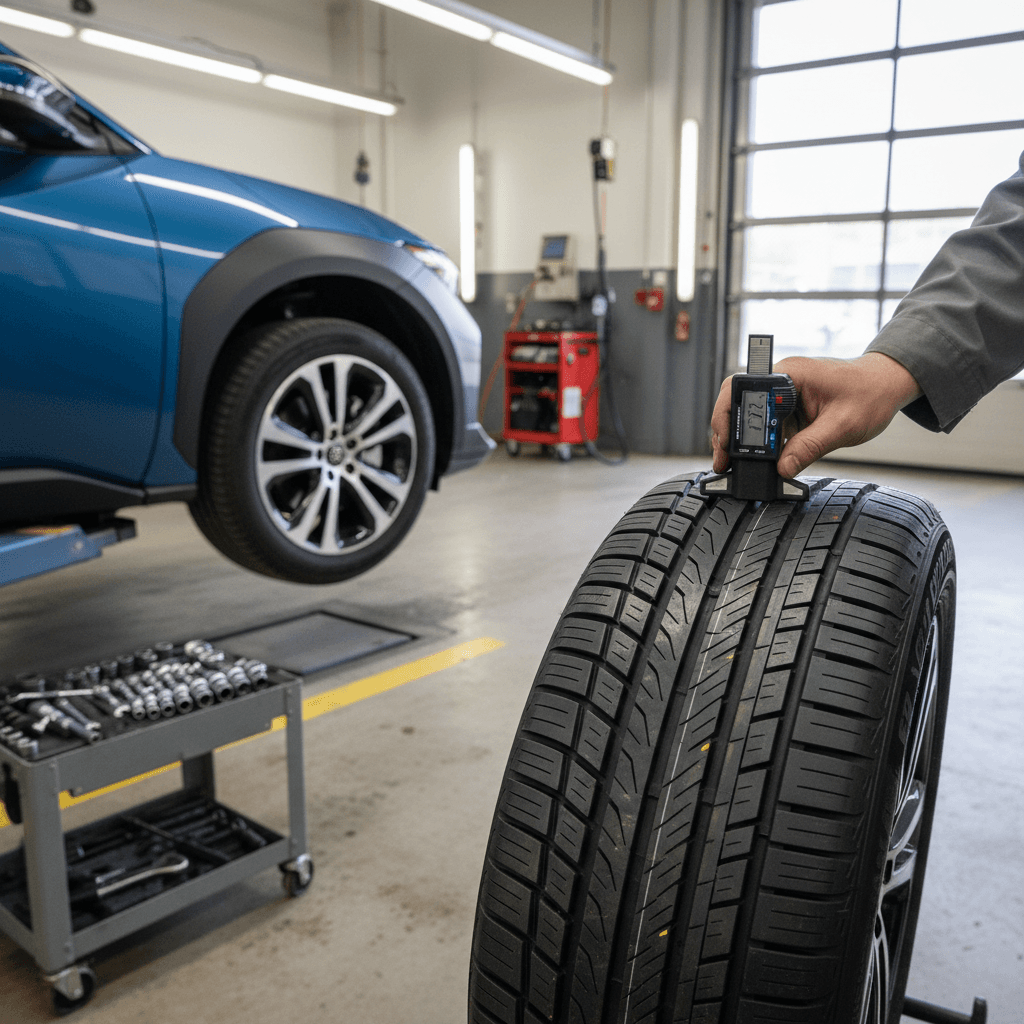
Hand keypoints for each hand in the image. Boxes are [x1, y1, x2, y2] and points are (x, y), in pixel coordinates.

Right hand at [710, 353, 921, 477]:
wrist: (888, 385)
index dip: (727, 416)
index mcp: (790, 374)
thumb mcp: (842, 425)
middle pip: (736, 400)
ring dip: (739, 438)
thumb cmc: (871, 394)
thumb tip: (783, 469)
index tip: (726, 444)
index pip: (742, 389)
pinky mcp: (789, 406)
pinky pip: (765, 423)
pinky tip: (756, 460)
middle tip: (723, 460)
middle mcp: (781, 379)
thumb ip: (810, 446)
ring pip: (747, 413)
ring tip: (733, 464)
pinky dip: (757, 442)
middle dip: (725, 430)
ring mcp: (783, 393)